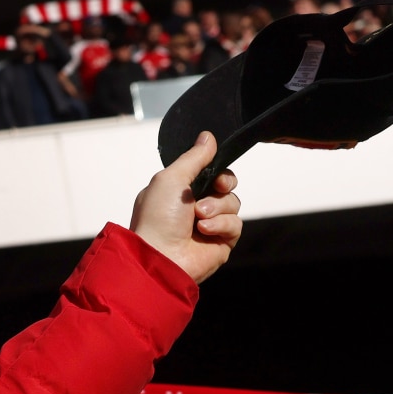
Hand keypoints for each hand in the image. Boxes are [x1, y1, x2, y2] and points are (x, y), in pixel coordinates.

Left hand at [130, 132, 241, 283]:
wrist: (159, 256)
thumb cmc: (156, 218)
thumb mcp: (171, 178)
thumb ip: (193, 157)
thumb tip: (208, 137)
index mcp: (179, 191)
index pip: (210, 173)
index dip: (218, 170)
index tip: (216, 173)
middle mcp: (194, 207)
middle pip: (226, 185)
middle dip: (224, 184)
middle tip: (217, 187)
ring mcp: (208, 225)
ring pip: (233, 203)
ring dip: (218, 206)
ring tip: (198, 217)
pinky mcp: (220, 243)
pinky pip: (235, 224)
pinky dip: (221, 224)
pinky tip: (204, 230)